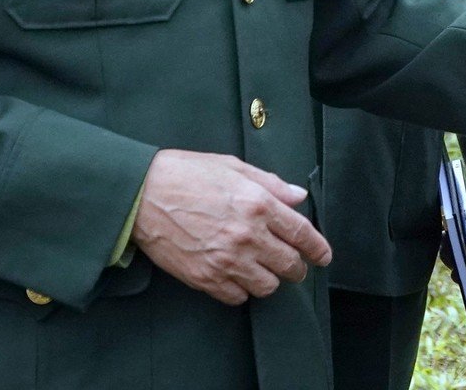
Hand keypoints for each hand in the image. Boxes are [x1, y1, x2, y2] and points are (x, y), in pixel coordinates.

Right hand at [131, 149, 332, 305]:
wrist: (142, 194)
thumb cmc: (187, 174)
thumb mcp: (234, 167)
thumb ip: (271, 184)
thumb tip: (297, 196)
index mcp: (259, 205)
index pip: (302, 234)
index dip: (318, 249)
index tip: (324, 257)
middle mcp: (247, 236)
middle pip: (289, 265)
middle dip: (297, 268)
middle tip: (294, 266)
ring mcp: (226, 260)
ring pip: (267, 286)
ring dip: (270, 280)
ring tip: (263, 270)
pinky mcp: (204, 278)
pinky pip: (236, 297)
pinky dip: (242, 290)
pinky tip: (238, 277)